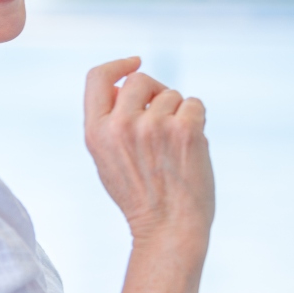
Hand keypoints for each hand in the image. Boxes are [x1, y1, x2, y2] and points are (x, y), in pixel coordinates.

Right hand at [83, 57, 214, 245]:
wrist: (169, 230)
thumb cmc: (141, 197)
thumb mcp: (107, 159)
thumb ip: (109, 122)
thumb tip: (127, 86)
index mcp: (96, 132)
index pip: (97, 78)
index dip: (118, 65)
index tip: (134, 62)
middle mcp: (121, 126)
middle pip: (141, 80)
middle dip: (156, 94)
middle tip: (164, 122)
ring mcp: (153, 126)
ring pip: (172, 95)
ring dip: (179, 114)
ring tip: (174, 149)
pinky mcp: (185, 130)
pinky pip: (195, 104)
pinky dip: (197, 121)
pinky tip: (191, 148)